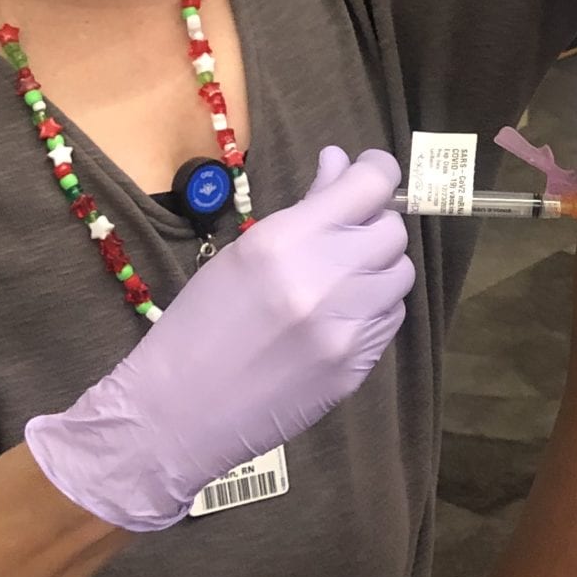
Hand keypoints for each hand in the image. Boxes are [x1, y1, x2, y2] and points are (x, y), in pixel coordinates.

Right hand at [25, 147, 414, 529]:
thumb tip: (342, 162)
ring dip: (379, 269)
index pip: (370, 186)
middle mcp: (325, 279)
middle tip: (347, 235)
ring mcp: (346, 328)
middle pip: (393, 231)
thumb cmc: (198, 324)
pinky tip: (340, 315)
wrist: (176, 414)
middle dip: (374, 225)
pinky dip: (375, 308)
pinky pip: (390, 319)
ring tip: (342, 278)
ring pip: (400, 275)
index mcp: (286, 241)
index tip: (369, 174)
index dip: (377, 172)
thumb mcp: (243, 253)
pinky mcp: (356, 367)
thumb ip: (305, 207)